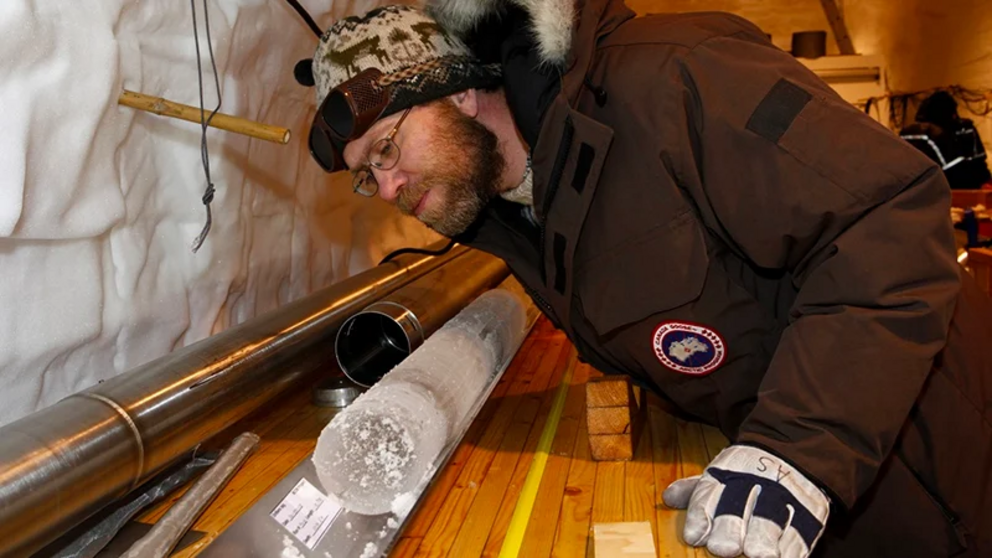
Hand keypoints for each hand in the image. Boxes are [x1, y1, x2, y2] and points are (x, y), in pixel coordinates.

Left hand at [662, 445, 828, 557]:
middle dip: (730, 528)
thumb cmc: (747, 471)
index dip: (701, 515)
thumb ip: (695, 491)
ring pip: (771, 519)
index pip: (709, 494)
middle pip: (739, 507)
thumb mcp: (719, 474)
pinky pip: (801, 532)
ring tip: (758, 555)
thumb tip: (668, 498)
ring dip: (764, 539)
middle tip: (723, 549)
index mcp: (726, 474)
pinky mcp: (808, 514)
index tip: (694, 536)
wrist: (794, 452)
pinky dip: (792, 549)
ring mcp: (782, 498)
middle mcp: (753, 485)